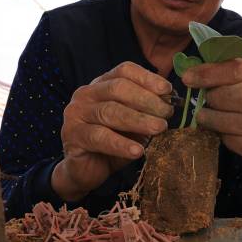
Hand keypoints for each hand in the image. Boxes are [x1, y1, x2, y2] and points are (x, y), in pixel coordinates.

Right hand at [52, 62, 172, 200]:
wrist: (86, 171)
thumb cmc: (112, 144)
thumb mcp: (133, 125)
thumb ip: (146, 112)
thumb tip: (170, 104)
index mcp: (102, 85)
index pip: (124, 71)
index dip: (147, 78)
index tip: (168, 90)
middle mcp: (86, 94)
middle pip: (118, 88)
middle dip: (146, 100)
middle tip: (167, 114)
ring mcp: (76, 114)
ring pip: (110, 111)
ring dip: (138, 120)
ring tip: (159, 129)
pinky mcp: (72, 135)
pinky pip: (99, 137)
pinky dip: (120, 144)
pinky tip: (137, 151)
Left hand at [181, 55, 241, 180]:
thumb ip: (228, 69)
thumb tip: (192, 72)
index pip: (240, 69)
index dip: (211, 74)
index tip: (188, 78)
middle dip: (218, 99)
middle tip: (205, 100)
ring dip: (218, 120)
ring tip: (205, 116)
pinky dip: (228, 138)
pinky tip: (221, 131)